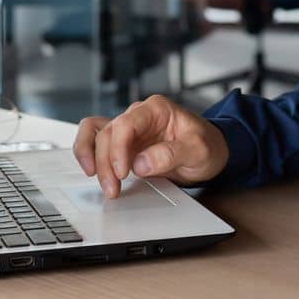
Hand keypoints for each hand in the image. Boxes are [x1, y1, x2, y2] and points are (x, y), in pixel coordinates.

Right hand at [72, 94, 228, 198]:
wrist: (210, 152)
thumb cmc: (206, 146)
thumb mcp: (198, 150)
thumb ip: (171, 154)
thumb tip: (140, 164)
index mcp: (156, 109)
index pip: (126, 124)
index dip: (119, 149)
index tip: (122, 172)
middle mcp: (139, 115)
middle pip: (109, 133)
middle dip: (106, 163)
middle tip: (113, 189)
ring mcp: (129, 129)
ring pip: (97, 136)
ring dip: (94, 159)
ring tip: (103, 183)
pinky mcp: (124, 144)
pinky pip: (96, 140)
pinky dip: (88, 153)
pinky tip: (91, 169)